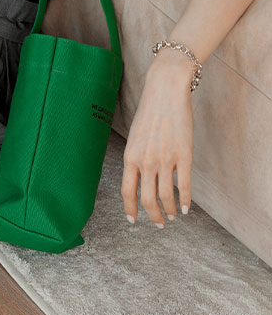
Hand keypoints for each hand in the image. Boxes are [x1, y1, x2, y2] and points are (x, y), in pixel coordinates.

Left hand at [121, 53, 194, 226]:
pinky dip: (186, 202)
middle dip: (153, 216)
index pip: (127, 191)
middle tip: (159, 223)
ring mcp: (165, 159)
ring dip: (170, 211)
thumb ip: (136, 157)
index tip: (133, 221)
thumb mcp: (135, 136)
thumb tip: (138, 179)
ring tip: (173, 216)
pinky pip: (185, 186)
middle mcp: (146, 161)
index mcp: (130, 156)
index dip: (130, 209)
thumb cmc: (150, 113)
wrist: (165, 92)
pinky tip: (187, 208)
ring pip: (166, 197)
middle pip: (147, 200)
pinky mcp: (184, 155)